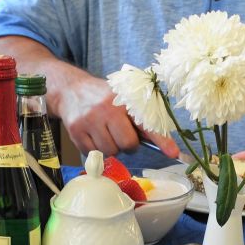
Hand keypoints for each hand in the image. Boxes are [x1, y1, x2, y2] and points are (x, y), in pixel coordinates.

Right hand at [54, 71, 178, 158]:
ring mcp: (89, 121)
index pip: (146, 124)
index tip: (173, 153)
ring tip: (105, 133)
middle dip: (127, 145)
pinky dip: (95, 150)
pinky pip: (93, 154)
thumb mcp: (123, 100)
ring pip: (110, 152)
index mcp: (124, 100)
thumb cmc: (103, 98)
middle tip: (121, 135)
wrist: (70, 90)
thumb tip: (163, 144)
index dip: (161, 140)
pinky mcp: (76, 131)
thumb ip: (140, 119)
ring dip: (111, 148)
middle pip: (127, 144)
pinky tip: (93, 135)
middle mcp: (107, 109)